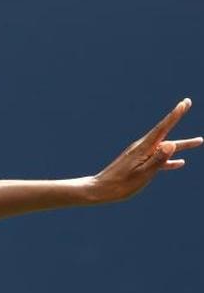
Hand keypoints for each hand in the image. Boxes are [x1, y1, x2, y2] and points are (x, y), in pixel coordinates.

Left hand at [88, 98, 202, 202]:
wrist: (99, 190)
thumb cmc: (120, 185)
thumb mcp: (142, 174)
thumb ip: (157, 160)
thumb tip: (171, 144)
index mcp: (143, 148)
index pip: (163, 128)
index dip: (175, 114)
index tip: (185, 102)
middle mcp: (142, 148)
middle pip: (166, 134)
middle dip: (177, 119)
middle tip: (188, 103)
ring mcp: (140, 156)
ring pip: (165, 148)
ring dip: (181, 145)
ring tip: (198, 141)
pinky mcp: (138, 164)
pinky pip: (158, 160)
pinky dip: (169, 160)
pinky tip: (180, 163)